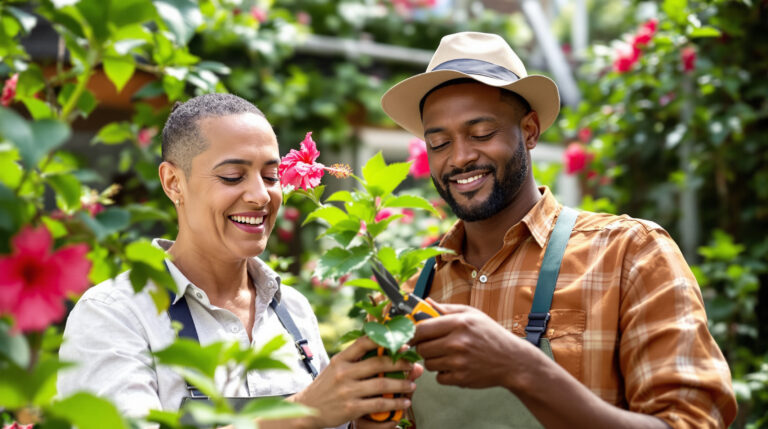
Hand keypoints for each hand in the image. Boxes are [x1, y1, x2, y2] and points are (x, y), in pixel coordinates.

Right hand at [290, 336, 416, 427]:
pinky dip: (394, 404)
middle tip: (413, 364)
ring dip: (401, 385)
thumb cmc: (326, 386)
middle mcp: (344, 373)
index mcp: (340, 359)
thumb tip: (382, 349)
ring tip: (412, 385)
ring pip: (382, 385)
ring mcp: (347, 391)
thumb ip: (356, 359)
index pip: (363, 343)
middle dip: (400, 363)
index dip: (385, 341)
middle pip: (378, 363)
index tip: (402, 342)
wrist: (309, 408)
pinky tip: (403, 402)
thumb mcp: (336, 367)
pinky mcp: (351, 408)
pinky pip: (378, 404)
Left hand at [409, 299, 542, 390]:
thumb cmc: (491, 335)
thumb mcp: (472, 314)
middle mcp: (457, 342)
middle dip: (424, 346)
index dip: (412, 332)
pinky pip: (439, 377)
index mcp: (458, 323)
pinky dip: (444, 374)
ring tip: (448, 355)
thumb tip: (425, 302)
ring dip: (434, 360)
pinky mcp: (461, 378)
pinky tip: (455, 366)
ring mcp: (458, 362)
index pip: (421, 329)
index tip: (412, 335)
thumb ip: (446, 308)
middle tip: (434, 344)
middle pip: (421, 348)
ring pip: (428, 364)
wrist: (512, 360)